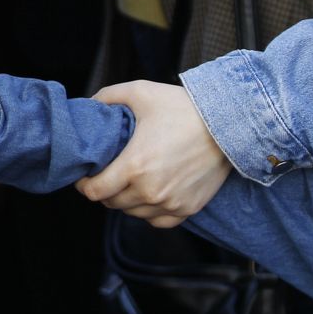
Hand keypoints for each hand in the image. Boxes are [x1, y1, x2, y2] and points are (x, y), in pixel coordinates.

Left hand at [73, 81, 230, 227]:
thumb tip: (88, 104)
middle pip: (112, 203)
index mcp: (134, 167)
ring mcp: (170, 203)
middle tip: (107, 174)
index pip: (94, 192)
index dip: (84, 184)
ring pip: (134, 213)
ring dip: (126, 201)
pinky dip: (149, 212)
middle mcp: (150, 191)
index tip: (85, 175)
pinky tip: (149, 195)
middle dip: (104, 190)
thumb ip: (108, 96)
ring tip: (128, 182)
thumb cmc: (183, 107)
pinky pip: (158, 221)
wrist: (229, 124)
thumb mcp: (141, 92)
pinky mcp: (188, 208)